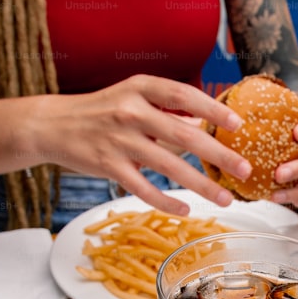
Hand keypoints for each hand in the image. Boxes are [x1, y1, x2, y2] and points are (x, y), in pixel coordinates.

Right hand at [32, 75, 252, 214]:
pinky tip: (186, 210)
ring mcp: (118, 140)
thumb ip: (167, 109)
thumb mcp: (132, 97)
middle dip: (219, 154)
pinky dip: (166, 201)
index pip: (184, 96)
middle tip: (245, 170)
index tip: (238, 124)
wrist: (52, 125)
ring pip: (168, 166)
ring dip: (201, 185)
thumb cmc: (102, 111)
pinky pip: (143, 188)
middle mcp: (130, 112)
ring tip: (225, 199)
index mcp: (141, 88)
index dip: (213, 109)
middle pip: (184, 135)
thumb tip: (204, 123)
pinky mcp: (108, 166)